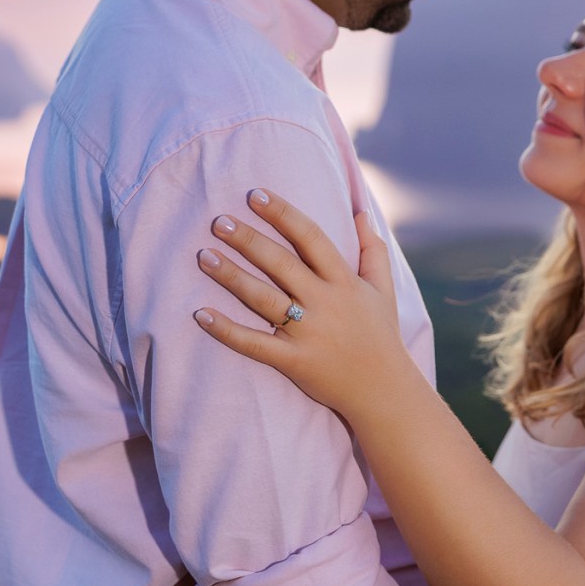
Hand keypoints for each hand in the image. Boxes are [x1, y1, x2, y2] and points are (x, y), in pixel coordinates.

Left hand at [192, 188, 413, 420]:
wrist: (384, 390)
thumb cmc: (380, 335)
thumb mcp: (383, 289)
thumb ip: (373, 249)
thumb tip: (360, 212)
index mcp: (344, 281)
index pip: (311, 238)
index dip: (283, 214)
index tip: (256, 194)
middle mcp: (325, 302)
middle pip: (281, 264)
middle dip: (248, 240)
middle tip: (218, 221)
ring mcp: (308, 333)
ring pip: (263, 299)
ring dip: (232, 276)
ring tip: (204, 255)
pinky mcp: (293, 361)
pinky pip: (254, 344)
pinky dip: (226, 330)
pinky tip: (200, 314)